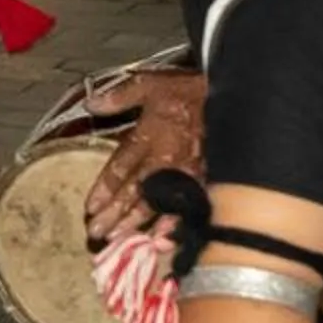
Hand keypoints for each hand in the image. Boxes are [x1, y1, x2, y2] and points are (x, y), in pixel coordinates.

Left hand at [81, 67, 207, 240]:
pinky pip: (186, 206)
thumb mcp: (151, 83)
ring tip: (118, 238)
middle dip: (114, 213)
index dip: (104, 188)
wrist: (232, 97)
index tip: (90, 206)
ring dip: (136, 222)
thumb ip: (120, 95)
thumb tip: (91, 103)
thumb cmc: (190, 90)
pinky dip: (173, 224)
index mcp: (149, 136)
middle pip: (134, 191)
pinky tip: (162, 239)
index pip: (120, 166)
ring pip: (157, 203)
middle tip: (96, 231)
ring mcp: (185, 173)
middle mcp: (164, 159)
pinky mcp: (204, 180)